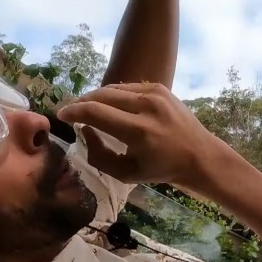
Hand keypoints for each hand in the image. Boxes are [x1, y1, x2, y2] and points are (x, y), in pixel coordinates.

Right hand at [56, 82, 222, 186]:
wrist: (199, 156)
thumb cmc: (161, 169)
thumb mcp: (126, 173)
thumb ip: (98, 155)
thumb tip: (84, 131)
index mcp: (138, 131)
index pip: (95, 112)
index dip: (73, 111)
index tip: (61, 115)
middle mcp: (146, 106)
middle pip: (101, 95)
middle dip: (81, 102)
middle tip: (71, 112)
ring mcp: (155, 93)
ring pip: (113, 88)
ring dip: (96, 97)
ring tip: (87, 109)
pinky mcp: (160, 88)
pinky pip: (127, 87)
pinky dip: (114, 95)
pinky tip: (110, 106)